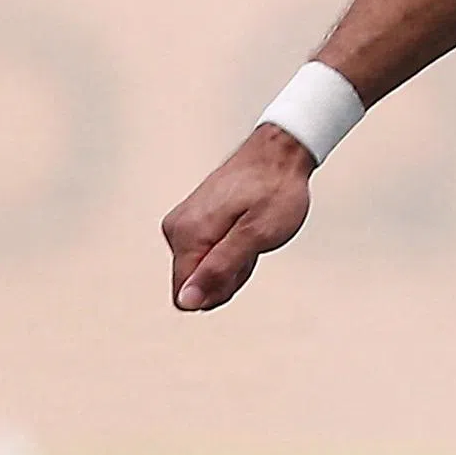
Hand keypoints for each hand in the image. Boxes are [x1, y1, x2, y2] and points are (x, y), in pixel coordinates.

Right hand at [162, 125, 315, 312]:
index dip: (219, 290)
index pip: (186, 295)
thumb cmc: (274, 190)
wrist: (278, 153)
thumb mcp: (256, 236)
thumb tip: (187, 301)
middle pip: (194, 284)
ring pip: (203, 269)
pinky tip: (245, 229)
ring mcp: (183, 223)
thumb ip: (219, 270)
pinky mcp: (192, 220)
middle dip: (227, 276)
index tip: (243, 263)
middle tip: (252, 246)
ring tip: (251, 234)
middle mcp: (176, 229)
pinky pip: (206, 253)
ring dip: (232, 262)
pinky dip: (229, 249)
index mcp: (188, 235)